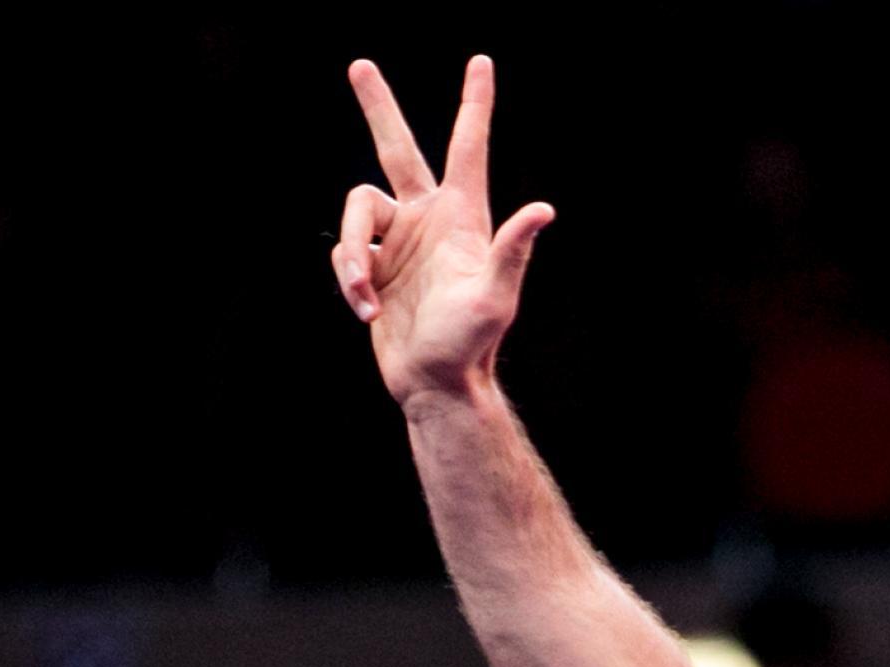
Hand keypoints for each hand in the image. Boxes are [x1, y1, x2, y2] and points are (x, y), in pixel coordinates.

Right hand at [331, 56, 554, 407]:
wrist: (436, 381)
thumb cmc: (473, 342)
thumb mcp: (495, 297)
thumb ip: (513, 252)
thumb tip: (544, 211)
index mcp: (462, 215)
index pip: (469, 147)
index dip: (475, 104)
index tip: (481, 61)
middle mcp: (427, 218)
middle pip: (397, 148)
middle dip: (378, 108)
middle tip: (360, 65)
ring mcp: (397, 239)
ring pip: (353, 210)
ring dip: (350, 253)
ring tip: (366, 297)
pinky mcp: (373, 264)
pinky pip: (345, 251)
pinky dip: (349, 278)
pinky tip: (366, 310)